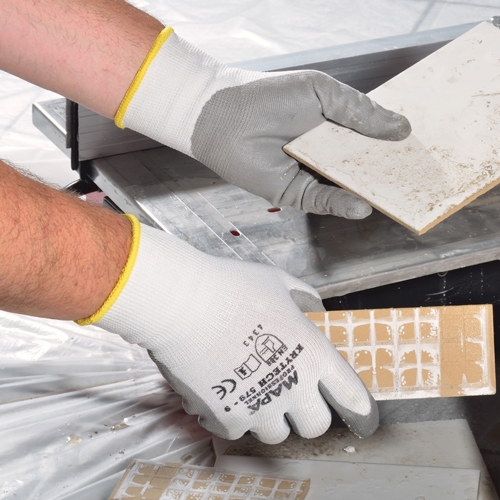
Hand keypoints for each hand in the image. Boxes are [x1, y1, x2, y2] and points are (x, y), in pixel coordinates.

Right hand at [80, 216, 377, 443]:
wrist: (181, 303)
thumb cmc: (230, 288)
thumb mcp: (278, 282)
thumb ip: (303, 299)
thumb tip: (314, 309)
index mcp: (313, 354)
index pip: (352, 396)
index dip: (361, 410)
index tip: (361, 416)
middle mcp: (293, 388)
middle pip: (317, 426)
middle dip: (308, 413)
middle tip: (292, 394)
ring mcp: (259, 407)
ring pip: (277, 434)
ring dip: (270, 417)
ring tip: (253, 390)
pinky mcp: (226, 418)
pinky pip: (238, 430)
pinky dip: (234, 416)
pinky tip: (223, 390)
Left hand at [116, 28, 410, 217]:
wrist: (223, 116)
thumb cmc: (268, 97)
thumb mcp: (320, 94)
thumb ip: (359, 112)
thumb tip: (401, 128)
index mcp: (334, 126)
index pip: (372, 138)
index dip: (395, 144)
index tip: (423, 150)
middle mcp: (325, 153)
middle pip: (364, 167)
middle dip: (390, 172)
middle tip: (421, 177)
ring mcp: (312, 174)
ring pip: (348, 187)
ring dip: (372, 192)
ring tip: (401, 194)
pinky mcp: (295, 193)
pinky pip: (323, 201)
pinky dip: (342, 204)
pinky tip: (362, 203)